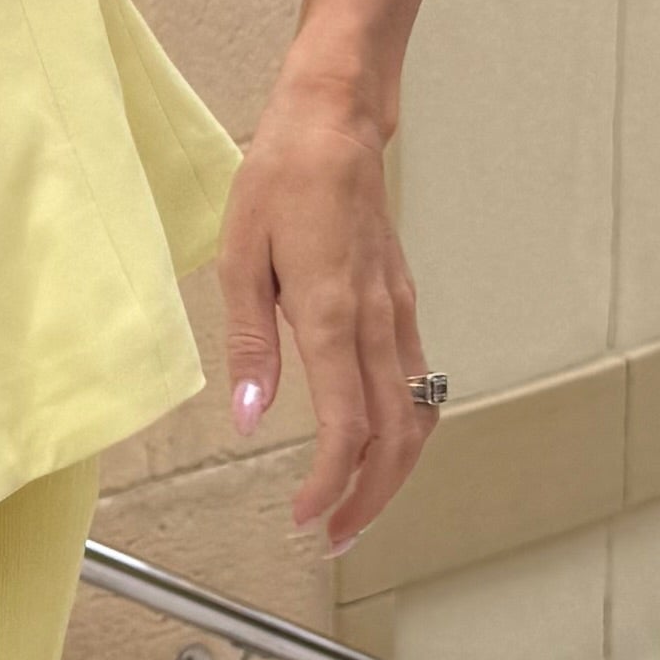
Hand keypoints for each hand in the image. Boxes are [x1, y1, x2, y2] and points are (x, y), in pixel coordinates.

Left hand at [218, 82, 438, 554]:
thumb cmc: (283, 175)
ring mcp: (399, 313)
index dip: (330, 484)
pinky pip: (419, 384)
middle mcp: (378, 321)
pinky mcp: (403, 303)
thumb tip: (243, 416)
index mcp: (333, 313)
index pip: (348, 426)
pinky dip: (405, 431)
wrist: (337, 121)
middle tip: (333, 538)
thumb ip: (248, 343)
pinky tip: (378, 446)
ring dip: (394, 473)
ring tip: (356, 508)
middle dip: (370, 500)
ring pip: (418, 415)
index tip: (305, 518)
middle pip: (396, 437)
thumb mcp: (240, 255)